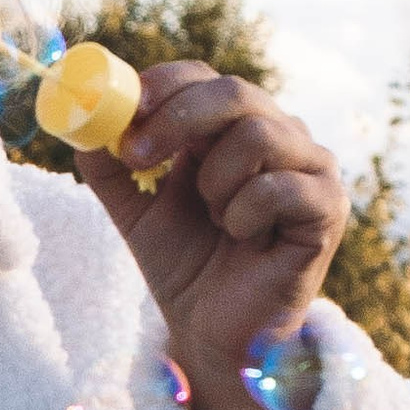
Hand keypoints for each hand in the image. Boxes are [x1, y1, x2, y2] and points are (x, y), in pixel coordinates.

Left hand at [72, 64, 347, 409]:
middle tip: (138, 156)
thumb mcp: (134, 208)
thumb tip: (82, 117)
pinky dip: (243, 212)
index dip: (161, 86)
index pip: (203, 78)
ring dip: (215, 180)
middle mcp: (279, 135)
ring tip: (212, 216)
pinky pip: (278, 186)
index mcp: (231, 127)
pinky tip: (241, 237)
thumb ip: (108, 164)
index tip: (121, 115)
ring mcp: (310, 168)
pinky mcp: (328, 208)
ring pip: (258, 134)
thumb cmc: (183, 264)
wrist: (212, 331)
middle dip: (176, 119)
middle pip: (234, 91)